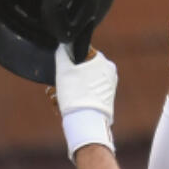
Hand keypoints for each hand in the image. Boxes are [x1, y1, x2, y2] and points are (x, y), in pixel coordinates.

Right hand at [54, 43, 116, 157]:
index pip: (83, 53)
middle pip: (83, 70)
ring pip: (85, 84)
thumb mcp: (63, 69)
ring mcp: (109, 89)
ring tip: (60, 99)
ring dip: (71, 90)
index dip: (70, 61)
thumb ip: (62, 53)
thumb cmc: (76, 94)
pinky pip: (89, 95)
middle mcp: (110, 73)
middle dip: (70, 79)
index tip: (63, 71)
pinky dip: (79, 98)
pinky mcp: (106, 102)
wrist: (86, 122)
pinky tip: (69, 105)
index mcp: (104, 61)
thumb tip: (62, 46)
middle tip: (57, 87)